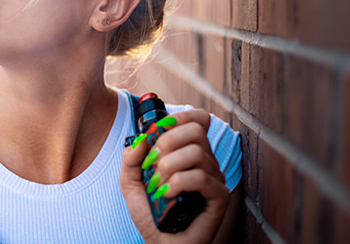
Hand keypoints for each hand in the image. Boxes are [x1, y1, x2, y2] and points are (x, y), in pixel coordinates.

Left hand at [120, 109, 229, 243]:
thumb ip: (131, 158)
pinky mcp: (219, 197)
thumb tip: (142, 139)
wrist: (160, 242)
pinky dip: (178, 182)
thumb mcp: (130, 182)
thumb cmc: (151, 213)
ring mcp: (214, 179)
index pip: (198, 120)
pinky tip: (168, 194)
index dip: (180, 117)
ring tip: (159, 185)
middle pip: (196, 131)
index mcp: (189, 153)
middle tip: (153, 164)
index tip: (159, 129)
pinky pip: (202, 177)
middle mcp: (206, 162)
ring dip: (169, 166)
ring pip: (196, 153)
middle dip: (167, 142)